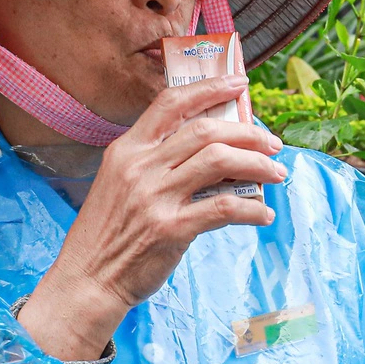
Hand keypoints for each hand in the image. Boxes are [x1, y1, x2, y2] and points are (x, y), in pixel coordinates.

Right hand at [16, 74, 284, 361]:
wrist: (88, 279)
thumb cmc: (108, 234)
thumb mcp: (119, 184)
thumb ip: (155, 163)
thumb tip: (211, 150)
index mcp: (127, 150)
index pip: (172, 103)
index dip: (210, 88)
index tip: (239, 84)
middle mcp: (140, 167)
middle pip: (206, 130)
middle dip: (249, 132)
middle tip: (272, 143)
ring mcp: (155, 197)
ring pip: (220, 161)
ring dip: (257, 164)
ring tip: (277, 173)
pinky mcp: (171, 229)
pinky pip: (223, 208)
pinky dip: (251, 210)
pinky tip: (263, 215)